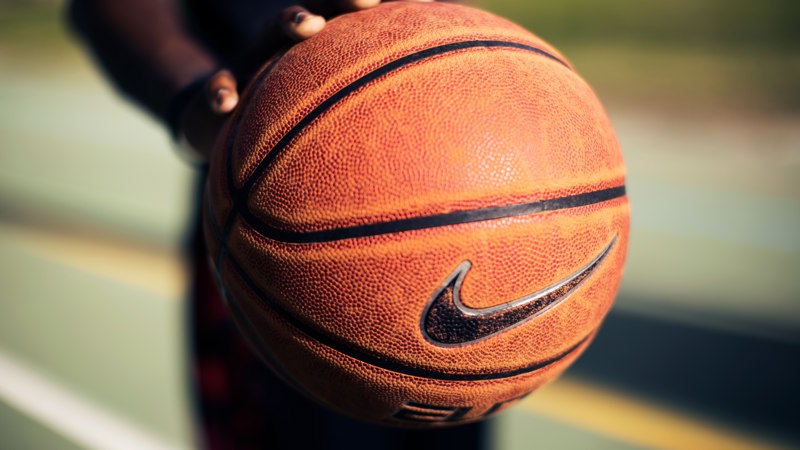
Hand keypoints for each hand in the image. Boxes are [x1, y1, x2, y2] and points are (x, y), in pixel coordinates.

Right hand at [179, 0, 434, 161]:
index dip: (371, 7)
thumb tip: (419, 71)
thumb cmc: (287, 101)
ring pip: (270, 35)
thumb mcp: (319, 94)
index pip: (347, 15)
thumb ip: (362, 84)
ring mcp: (252, 60)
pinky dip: (219, 92)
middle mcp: (286, 41)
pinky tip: (225, 103)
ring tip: (309, 22)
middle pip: (318, 9)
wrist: (223, 112)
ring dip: (290, 22)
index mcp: (316, 42)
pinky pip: (217, 89)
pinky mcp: (221, 89)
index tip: (415, 0)